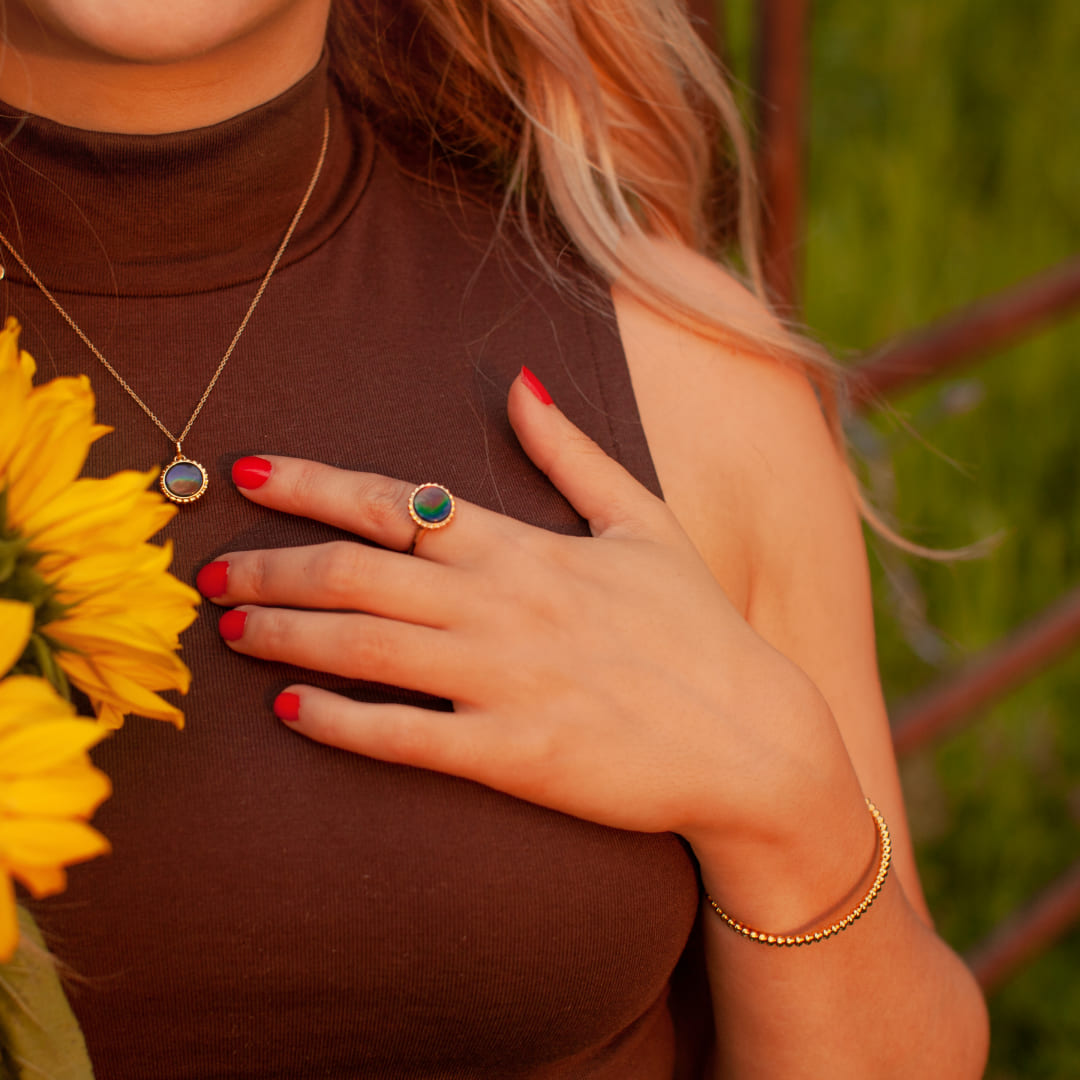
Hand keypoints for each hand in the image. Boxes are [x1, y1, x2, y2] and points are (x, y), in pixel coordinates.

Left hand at [198, 369, 838, 849]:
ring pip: (365, 648)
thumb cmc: (698, 628)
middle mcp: (504, 606)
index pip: (398, 503)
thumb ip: (573, 452)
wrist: (754, 739)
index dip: (315, 486)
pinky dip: (341, 723)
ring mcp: (505, 681)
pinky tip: (292, 715)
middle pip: (357, 575)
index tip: (250, 476)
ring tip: (230, 632)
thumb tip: (520, 381)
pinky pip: (405, 734)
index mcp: (528, 548)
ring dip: (286, 636)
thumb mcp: (644, 522)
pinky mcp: (513, 755)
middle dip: (272, 568)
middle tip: (209, 574)